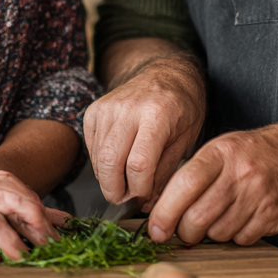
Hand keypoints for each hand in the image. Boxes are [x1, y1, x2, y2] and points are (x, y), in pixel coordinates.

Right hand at [85, 52, 205, 207]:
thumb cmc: (182, 107)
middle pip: (111, 162)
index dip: (139, 190)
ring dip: (108, 179)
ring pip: (98, 157)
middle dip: (115, 191)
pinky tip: (118, 163)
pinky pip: (91, 148)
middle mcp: (128, 108)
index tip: (145, 198)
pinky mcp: (94, 110)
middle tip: (126, 200)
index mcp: (158, 114)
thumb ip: (165, 172)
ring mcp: (107, 107)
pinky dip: (101, 164)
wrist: (166, 74)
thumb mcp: (186, 139)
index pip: (139, 164)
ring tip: (124, 182)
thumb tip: (146, 203)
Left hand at [146, 121, 277, 245]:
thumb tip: (163, 207)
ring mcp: (259, 196)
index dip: (165, 210)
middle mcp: (240, 174)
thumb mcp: (223, 148)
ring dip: (210, 233)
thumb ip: (195, 172)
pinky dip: (234, 236)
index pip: (184, 184)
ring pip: (218, 232)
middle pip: (198, 215)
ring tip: (216, 218)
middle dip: (184, 231)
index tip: (155, 228)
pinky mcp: (274, 216)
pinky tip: (238, 220)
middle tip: (183, 230)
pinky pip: (241, 238)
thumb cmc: (257, 152)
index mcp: (221, 153)